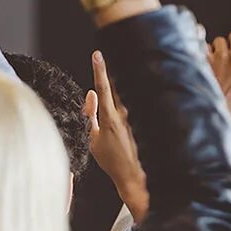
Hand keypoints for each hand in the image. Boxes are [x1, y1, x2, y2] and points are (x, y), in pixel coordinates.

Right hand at [87, 50, 148, 221]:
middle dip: (108, 76)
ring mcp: (134, 118)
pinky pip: (129, 109)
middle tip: (103, 63)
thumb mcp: (92, 139)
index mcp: (109, 116)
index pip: (102, 87)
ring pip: (122, 98)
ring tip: (114, 100)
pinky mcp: (140, 124)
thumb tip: (89, 95)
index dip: (99, 69)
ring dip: (117, 95)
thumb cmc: (111, 161)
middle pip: (115, 88)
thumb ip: (90, 115)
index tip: (97, 54)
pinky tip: (124, 119)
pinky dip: (124, 107)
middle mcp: (124, 114)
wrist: (134, 176)